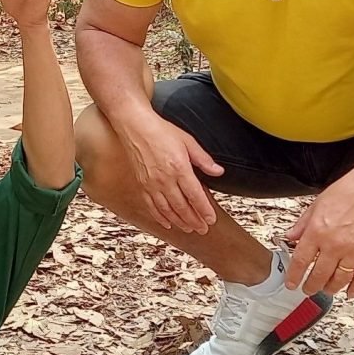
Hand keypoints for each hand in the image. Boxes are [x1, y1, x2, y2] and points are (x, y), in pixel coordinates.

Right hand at [121, 113, 222, 233]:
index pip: (195, 196)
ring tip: (189, 228)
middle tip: (203, 229)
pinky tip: (167, 223)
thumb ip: (203, 158)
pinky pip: (151, 206)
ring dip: (179, 222)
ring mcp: (152, 184)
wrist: (135, 126)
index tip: (211, 219)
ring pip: (167, 210)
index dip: (204, 210)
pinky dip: (160, 217)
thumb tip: (218, 171)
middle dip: (194, 220)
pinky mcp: (142, 184)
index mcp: (179, 168)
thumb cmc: (160, 131)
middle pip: (182, 207)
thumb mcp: (187, 141)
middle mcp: (165, 179)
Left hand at [284, 177, 353, 296]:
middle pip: (319, 274)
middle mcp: (334, 244)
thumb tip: (290, 237)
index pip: (301, 261)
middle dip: (311, 286)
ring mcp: (353, 251)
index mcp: (316, 232)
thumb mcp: (314, 206)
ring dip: (330, 288)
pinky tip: (349, 292)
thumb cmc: (345, 192)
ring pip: (339, 279)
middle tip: (307, 290)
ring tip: (324, 290)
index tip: (291, 284)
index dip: (294, 276)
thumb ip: (301, 225)